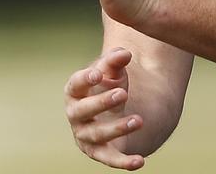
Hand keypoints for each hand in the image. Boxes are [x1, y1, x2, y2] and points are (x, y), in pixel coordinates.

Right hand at [63, 48, 145, 169]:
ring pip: (97, 135)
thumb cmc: (109, 85)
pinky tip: (139, 161)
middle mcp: (76, 115)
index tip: (97, 74)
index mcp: (75, 91)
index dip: (84, 80)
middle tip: (123, 93)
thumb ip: (116, 60)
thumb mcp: (113, 71)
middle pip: (83, 111)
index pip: (75, 85)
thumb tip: (125, 53)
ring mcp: (86, 135)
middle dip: (101, 103)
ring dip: (117, 128)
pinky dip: (123, 162)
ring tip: (138, 120)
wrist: (117, 108)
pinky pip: (109, 159)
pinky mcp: (99, 152)